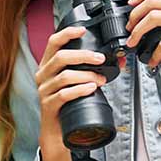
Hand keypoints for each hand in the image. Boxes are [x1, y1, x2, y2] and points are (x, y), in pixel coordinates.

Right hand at [34, 26, 106, 160]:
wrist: (57, 131)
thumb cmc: (68, 103)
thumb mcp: (76, 82)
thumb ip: (90, 70)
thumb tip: (118, 61)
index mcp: (47, 65)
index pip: (52, 42)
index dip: (67, 34)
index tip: (83, 30)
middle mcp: (42, 75)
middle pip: (60, 57)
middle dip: (83, 56)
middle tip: (100, 59)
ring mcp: (44, 90)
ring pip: (64, 76)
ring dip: (86, 75)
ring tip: (100, 78)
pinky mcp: (49, 105)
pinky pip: (64, 94)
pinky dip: (80, 90)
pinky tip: (91, 88)